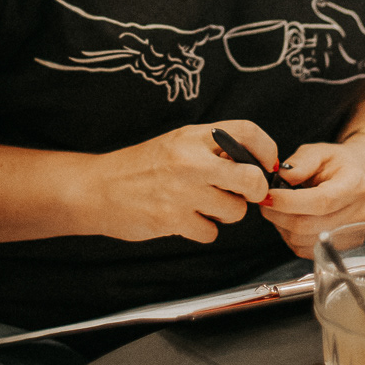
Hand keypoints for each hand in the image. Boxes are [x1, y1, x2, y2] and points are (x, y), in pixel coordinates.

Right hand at [81, 121, 277, 243]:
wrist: (98, 188)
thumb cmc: (141, 167)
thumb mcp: (177, 143)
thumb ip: (212, 148)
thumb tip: (252, 162)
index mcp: (193, 136)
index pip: (247, 132)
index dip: (266, 150)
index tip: (265, 164)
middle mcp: (191, 161)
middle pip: (251, 178)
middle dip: (255, 191)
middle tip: (245, 193)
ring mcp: (182, 191)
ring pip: (235, 211)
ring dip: (225, 213)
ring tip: (203, 205)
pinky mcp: (173, 220)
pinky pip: (212, 232)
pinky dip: (203, 230)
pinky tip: (185, 219)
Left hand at [260, 140, 364, 259]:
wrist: (362, 178)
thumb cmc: (339, 165)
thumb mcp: (320, 151)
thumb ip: (301, 161)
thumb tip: (282, 177)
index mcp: (355, 185)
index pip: (320, 201)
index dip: (288, 202)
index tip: (268, 195)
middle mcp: (358, 213)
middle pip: (309, 226)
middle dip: (279, 215)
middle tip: (266, 202)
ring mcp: (352, 233)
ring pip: (304, 241)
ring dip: (283, 227)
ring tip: (279, 209)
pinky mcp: (345, 247)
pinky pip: (308, 251)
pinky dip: (292, 238)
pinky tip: (291, 221)